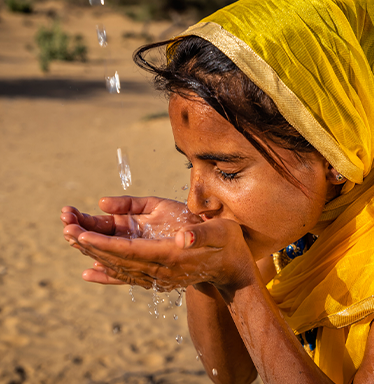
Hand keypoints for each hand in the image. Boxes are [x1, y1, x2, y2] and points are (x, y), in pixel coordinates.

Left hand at [61, 196, 252, 290]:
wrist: (230, 267)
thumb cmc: (226, 243)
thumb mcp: (218, 233)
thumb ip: (200, 235)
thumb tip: (183, 239)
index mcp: (170, 256)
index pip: (130, 251)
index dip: (104, 244)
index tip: (81, 234)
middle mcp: (159, 270)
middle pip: (117, 259)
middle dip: (90, 244)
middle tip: (65, 229)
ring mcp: (156, 276)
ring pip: (117, 266)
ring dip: (93, 253)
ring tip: (71, 238)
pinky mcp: (156, 276)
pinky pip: (125, 276)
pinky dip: (105, 274)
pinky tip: (88, 271)